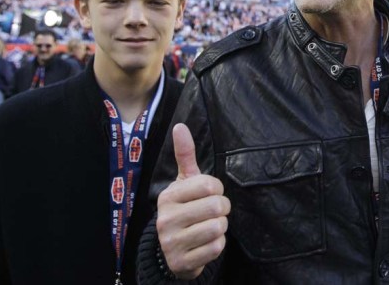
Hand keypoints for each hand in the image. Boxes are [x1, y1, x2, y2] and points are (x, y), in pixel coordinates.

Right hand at [156, 123, 230, 279]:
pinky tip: (205, 243)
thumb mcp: (184, 182)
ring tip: (207, 226)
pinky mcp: (182, 263)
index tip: (209, 194)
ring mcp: (172, 243)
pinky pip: (217, 248)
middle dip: (222, 208)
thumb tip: (179, 126)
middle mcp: (166, 219)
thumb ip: (185, 154)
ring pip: (218, 227)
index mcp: (168, 196)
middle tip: (212, 212)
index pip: (209, 185)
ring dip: (220, 227)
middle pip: (217, 206)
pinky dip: (217, 245)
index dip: (217, 189)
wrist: (170, 251)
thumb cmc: (183, 208)